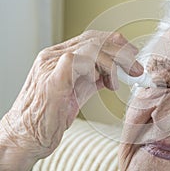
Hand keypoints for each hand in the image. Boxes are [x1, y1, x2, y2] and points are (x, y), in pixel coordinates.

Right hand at [0, 30, 142, 169]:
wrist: (27, 136)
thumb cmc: (51, 115)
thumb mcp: (78, 91)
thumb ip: (93, 77)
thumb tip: (112, 72)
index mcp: (58, 56)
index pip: (91, 38)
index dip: (114, 43)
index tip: (131, 53)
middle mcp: (53, 56)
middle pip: (94, 40)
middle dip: (120, 52)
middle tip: (135, 67)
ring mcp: (50, 64)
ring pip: (90, 47)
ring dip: (113, 62)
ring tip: (122, 79)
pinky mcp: (52, 78)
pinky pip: (80, 61)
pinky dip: (98, 68)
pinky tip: (104, 82)